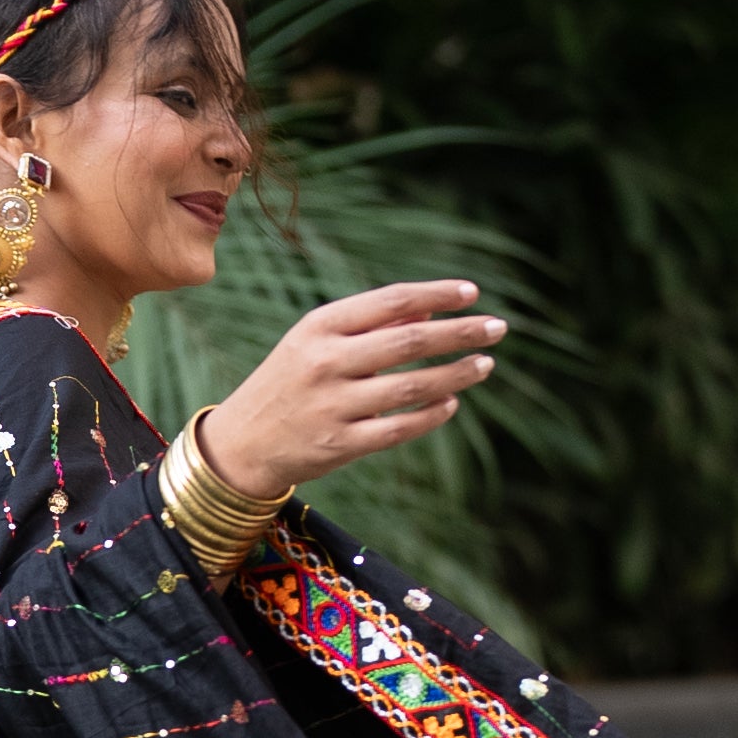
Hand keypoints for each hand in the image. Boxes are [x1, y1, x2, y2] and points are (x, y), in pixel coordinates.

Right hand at [194, 282, 503, 496]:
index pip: (391, 300)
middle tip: (498, 328)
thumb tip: (430, 311)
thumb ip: (370, 327)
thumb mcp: (315, 344)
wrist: (240, 445)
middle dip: (461, 332)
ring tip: (485, 364)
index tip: (473, 292)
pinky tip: (451, 404)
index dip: (437, 294)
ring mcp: (333, 406)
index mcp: (319, 327)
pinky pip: (400, 427)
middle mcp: (325, 362)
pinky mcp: (340, 445)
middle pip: (410, 340)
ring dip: (456, 374)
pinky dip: (432, 414)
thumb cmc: (287, 385)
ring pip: (412, 385)